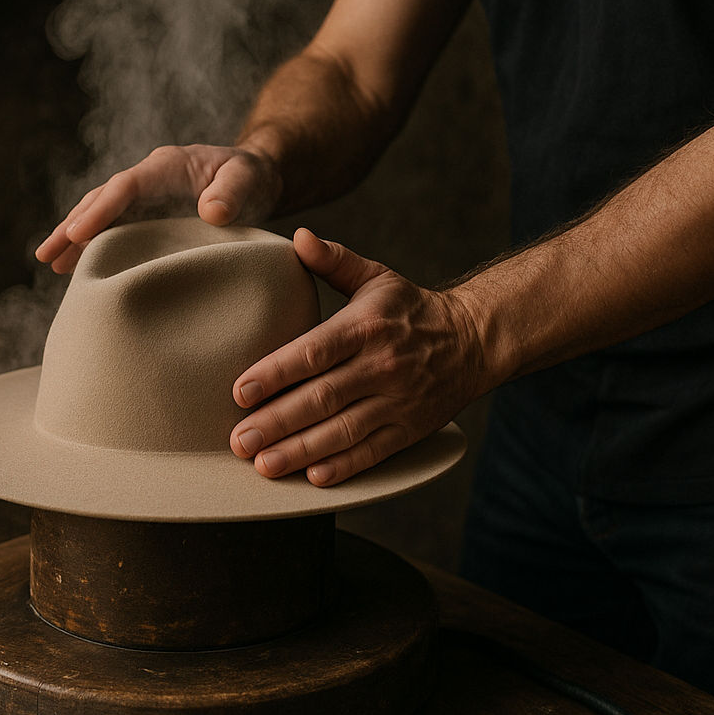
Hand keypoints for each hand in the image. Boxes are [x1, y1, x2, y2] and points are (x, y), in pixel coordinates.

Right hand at [35, 144, 281, 272]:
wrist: (256, 178)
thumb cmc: (252, 176)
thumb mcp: (248, 178)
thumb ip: (232, 192)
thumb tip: (211, 213)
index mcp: (165, 167)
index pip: (124, 187)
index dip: (100, 211)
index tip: (77, 234)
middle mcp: (147, 180)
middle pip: (101, 201)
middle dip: (72, 227)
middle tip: (46, 255)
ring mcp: (145, 201)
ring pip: (101, 217)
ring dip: (75, 240)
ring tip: (51, 264)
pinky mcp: (148, 219)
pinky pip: (116, 232)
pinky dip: (95, 249)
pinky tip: (80, 269)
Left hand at [229, 228, 486, 485]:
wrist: (475, 340)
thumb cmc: (411, 309)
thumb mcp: (376, 277)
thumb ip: (334, 260)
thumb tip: (298, 237)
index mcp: (365, 327)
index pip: (314, 352)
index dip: (275, 373)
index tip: (239, 391)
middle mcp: (381, 366)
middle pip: (322, 398)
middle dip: (276, 422)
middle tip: (238, 440)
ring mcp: (397, 401)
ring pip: (343, 432)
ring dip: (300, 451)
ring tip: (263, 464)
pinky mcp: (409, 430)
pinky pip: (373, 452)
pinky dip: (343, 467)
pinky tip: (312, 478)